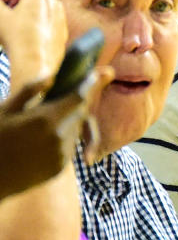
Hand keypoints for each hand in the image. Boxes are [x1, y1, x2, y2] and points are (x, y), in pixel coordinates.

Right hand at [0, 0, 67, 93]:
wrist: (36, 65)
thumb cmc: (19, 40)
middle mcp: (55, 3)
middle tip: (0, 6)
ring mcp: (60, 18)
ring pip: (39, 8)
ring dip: (22, 9)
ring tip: (8, 19)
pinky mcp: (61, 32)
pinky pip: (45, 21)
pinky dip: (32, 21)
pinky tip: (21, 30)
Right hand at [0, 68, 111, 199]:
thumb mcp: (4, 110)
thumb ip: (30, 90)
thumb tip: (52, 76)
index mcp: (45, 119)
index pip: (80, 97)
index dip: (93, 83)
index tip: (105, 72)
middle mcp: (59, 137)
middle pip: (81, 112)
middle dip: (80, 100)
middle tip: (78, 89)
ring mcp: (62, 154)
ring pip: (76, 128)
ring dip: (69, 119)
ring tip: (44, 119)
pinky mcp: (60, 167)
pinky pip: (69, 145)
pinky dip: (62, 137)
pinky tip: (41, 138)